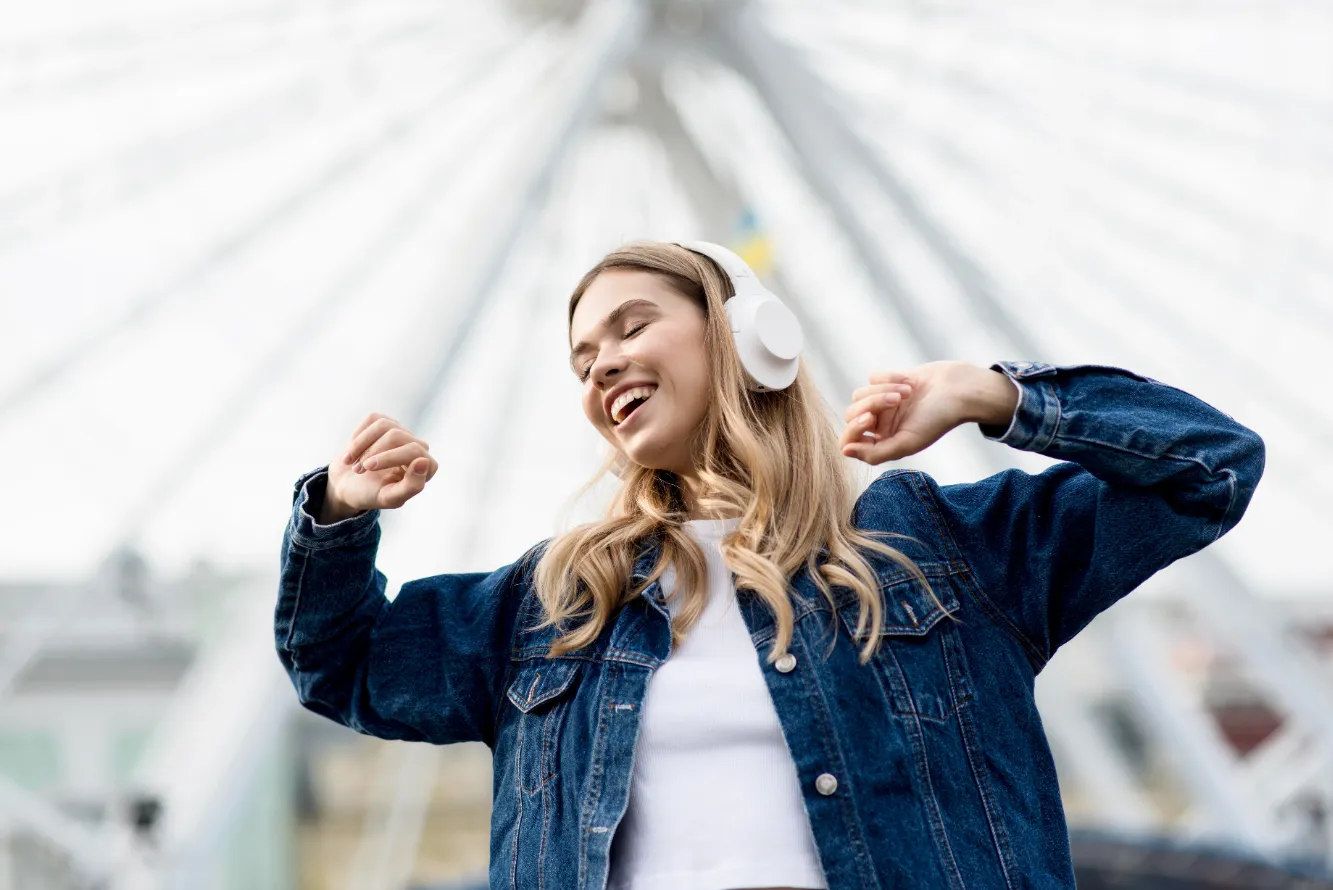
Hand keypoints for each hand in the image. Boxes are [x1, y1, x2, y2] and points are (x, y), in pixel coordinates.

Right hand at [323, 413, 438, 519]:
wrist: (348, 486)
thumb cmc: (372, 495)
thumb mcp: (390, 498)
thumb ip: (412, 486)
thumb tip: (423, 461)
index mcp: (426, 468)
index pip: (414, 451)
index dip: (389, 457)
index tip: (368, 467)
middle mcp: (418, 448)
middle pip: (396, 436)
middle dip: (372, 452)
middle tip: (357, 470)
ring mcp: (403, 434)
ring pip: (383, 425)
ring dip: (361, 445)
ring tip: (353, 463)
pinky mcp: (387, 424)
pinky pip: (373, 419)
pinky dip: (358, 437)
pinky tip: (354, 452)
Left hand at [839, 361, 1015, 464]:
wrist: (960, 389)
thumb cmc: (938, 419)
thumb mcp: (908, 442)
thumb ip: (875, 453)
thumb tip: (845, 451)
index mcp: (883, 442)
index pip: (848, 441)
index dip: (853, 429)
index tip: (870, 419)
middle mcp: (880, 424)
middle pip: (851, 414)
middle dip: (873, 403)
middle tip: (896, 400)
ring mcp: (883, 403)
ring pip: (860, 394)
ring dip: (884, 390)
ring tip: (908, 391)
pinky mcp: (888, 382)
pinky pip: (873, 377)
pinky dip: (890, 377)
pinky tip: (910, 381)